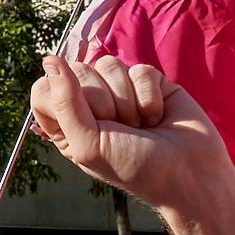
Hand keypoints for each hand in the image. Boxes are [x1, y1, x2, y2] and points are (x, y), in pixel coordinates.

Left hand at [29, 54, 234, 213]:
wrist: (189, 174)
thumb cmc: (136, 169)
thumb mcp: (89, 144)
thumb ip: (64, 102)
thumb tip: (50, 59)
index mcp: (68, 123)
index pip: (45, 88)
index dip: (62, 97)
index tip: (85, 121)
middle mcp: (91, 104)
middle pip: (79, 71)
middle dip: (103, 103)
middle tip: (121, 129)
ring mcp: (121, 90)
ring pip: (109, 64)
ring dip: (128, 101)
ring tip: (141, 125)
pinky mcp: (149, 82)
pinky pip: (139, 69)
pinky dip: (149, 96)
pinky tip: (158, 116)